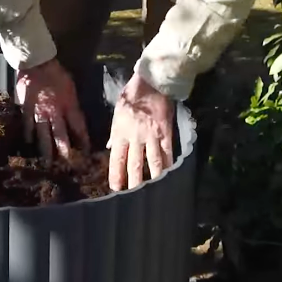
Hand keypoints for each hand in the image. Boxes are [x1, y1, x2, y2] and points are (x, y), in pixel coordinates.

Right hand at [15, 59, 89, 161]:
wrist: (37, 63)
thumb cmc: (57, 73)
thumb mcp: (71, 87)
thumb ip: (72, 104)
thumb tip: (75, 116)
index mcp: (68, 105)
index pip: (78, 126)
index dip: (83, 140)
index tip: (86, 151)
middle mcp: (55, 112)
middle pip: (61, 135)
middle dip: (65, 151)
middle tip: (68, 164)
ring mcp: (39, 112)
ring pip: (44, 135)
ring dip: (47, 149)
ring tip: (48, 162)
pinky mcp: (26, 109)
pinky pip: (28, 125)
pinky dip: (29, 134)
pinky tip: (29, 143)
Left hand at [107, 72, 173, 190]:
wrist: (152, 82)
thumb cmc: (132, 95)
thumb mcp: (117, 112)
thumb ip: (115, 132)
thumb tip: (111, 147)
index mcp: (121, 132)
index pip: (117, 159)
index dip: (116, 175)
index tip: (115, 189)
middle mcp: (135, 137)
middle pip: (134, 164)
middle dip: (133, 183)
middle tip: (132, 199)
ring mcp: (152, 136)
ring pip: (151, 162)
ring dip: (152, 179)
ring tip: (153, 193)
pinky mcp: (166, 133)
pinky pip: (167, 152)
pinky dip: (168, 165)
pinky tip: (170, 176)